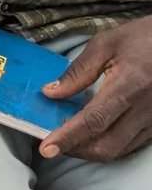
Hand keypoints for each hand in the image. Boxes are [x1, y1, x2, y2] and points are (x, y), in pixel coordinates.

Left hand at [40, 17, 151, 161]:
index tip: (47, 148)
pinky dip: (106, 144)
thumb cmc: (142, 39)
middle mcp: (144, 110)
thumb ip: (78, 71)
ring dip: (89, 150)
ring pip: (118, 149)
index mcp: (129, 86)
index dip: (68, 137)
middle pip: (106, 145)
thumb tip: (50, 92)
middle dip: (75, 150)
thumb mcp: (106, 44)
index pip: (94, 120)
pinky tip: (91, 133)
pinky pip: (129, 145)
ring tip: (67, 138)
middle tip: (52, 143)